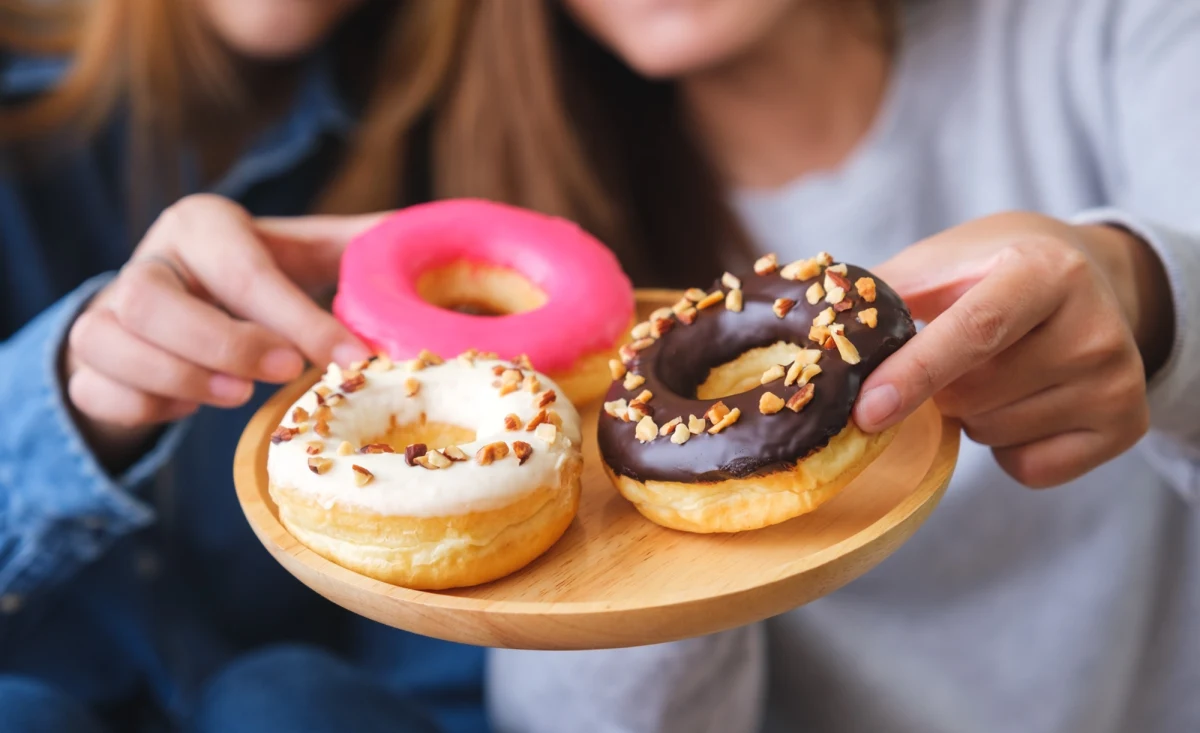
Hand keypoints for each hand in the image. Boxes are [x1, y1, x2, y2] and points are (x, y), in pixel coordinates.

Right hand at [64, 194, 381, 464]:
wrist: (186, 305)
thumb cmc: (262, 278)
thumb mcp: (310, 253)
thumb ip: (362, 248)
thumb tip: (432, 239)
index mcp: (203, 225)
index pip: (244, 270)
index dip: (299, 319)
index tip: (352, 357)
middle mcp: (148, 260)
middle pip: (150, 299)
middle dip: (221, 344)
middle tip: (284, 373)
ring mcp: (106, 310)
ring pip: (108, 342)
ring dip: (178, 377)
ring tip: (238, 395)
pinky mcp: (87, 362)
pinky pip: (95, 390)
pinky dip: (144, 407)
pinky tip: (188, 405)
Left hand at [852, 212, 1171, 487]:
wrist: (1090, 278)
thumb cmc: (991, 271)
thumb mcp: (940, 263)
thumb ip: (879, 298)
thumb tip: (807, 335)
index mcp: (1042, 270)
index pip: (973, 331)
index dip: (914, 374)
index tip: (865, 413)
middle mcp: (1093, 324)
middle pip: (973, 395)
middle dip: (937, 390)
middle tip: (955, 355)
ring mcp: (1117, 378)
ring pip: (994, 434)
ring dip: (971, 416)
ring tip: (997, 370)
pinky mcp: (1126, 424)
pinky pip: (1028, 468)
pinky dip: (1007, 449)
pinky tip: (1023, 402)